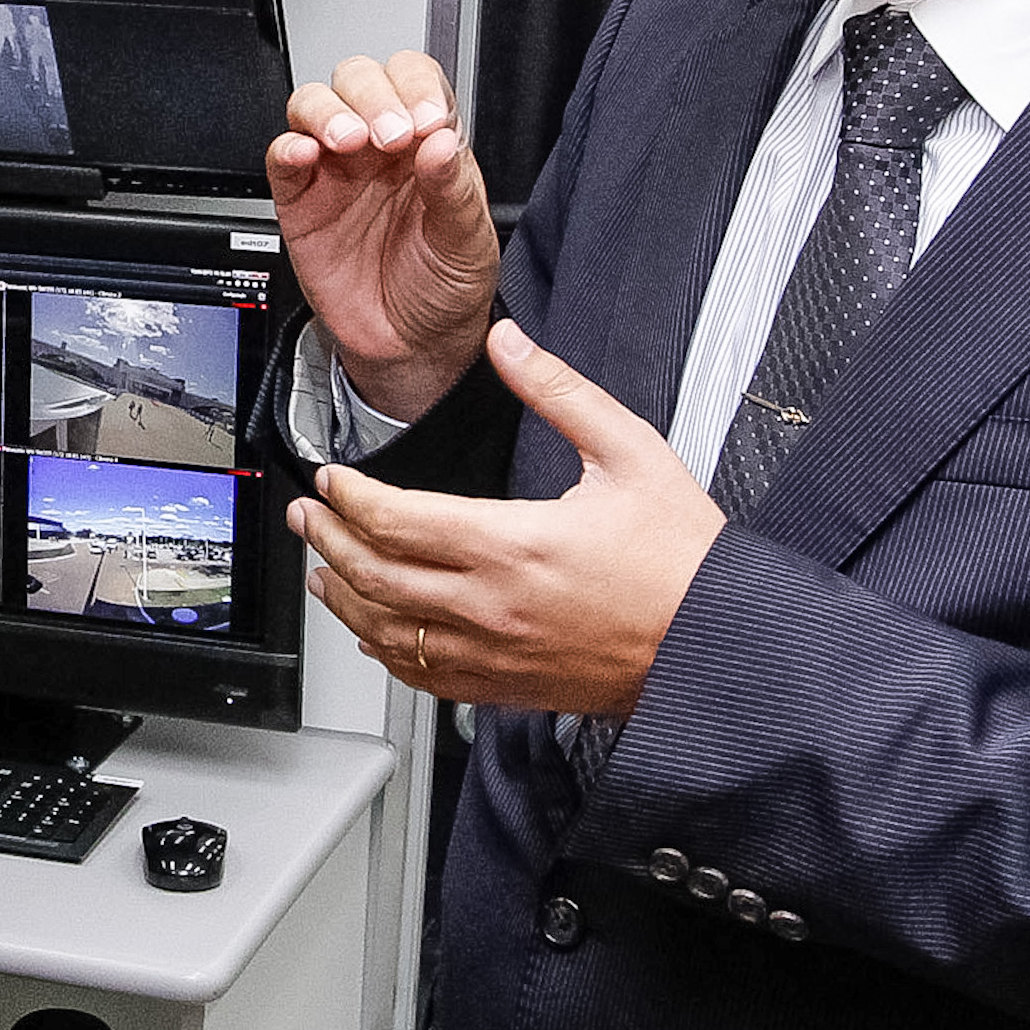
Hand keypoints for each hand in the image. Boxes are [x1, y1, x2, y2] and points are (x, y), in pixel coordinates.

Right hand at [267, 52, 498, 418]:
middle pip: (359, 79)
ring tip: (349, 140)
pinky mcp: (299, 199)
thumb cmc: (444, 287)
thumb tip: (441, 141)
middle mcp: (379, 148)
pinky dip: (287, 146)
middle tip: (391, 136)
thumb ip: (455, 189)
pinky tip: (306, 154)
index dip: (416, 86)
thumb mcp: (467, 241)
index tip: (426, 119)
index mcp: (427, 143)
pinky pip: (281, 156)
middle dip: (373, 95)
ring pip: (313, 104)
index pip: (415, 79)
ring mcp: (335, 169)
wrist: (410, 345)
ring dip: (328, 111)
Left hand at [287, 322, 723, 717]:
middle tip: (308, 514)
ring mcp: (494, 652)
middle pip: (374, 573)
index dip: (349, 495)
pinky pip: (423, 675)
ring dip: (342, 596)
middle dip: (327, 539)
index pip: (395, 518)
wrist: (721, 646)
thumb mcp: (629, 452)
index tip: (332, 478)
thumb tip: (509, 343)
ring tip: (319, 569)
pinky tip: (371, 632)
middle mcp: (491, 605)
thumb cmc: (685, 561)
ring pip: (387, 630)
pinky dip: (384, 650)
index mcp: (513, 543)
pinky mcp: (506, 686)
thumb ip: (558, 391)